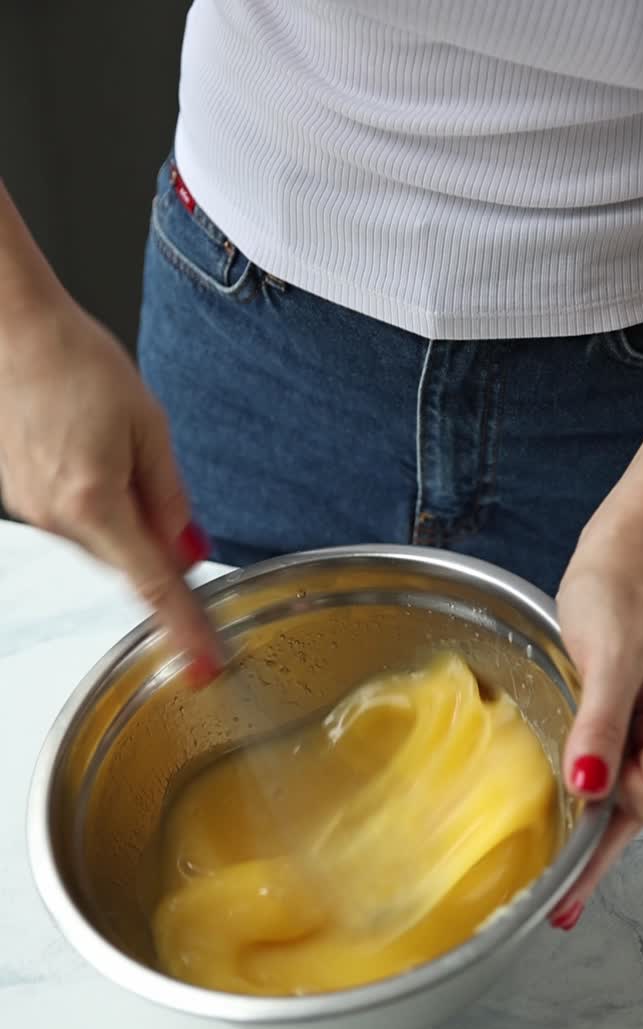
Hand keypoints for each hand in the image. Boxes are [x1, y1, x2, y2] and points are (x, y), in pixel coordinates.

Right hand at [0, 293, 220, 679]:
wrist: (14, 331)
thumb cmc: (78, 362)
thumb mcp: (148, 425)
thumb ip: (170, 496)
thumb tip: (186, 547)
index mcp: (95, 502)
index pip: (153, 585)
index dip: (183, 626)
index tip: (203, 662)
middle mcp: (57, 517)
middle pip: (126, 559)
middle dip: (152, 539)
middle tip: (152, 476)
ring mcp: (33, 510)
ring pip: (100, 539)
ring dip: (122, 515)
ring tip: (113, 447)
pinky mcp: (20, 498)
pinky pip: (73, 520)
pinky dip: (95, 502)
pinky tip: (90, 452)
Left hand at [550, 522, 642, 928]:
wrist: (622, 551)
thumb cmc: (620, 593)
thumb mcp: (609, 659)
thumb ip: (600, 726)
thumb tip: (589, 789)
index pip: (641, 802)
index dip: (601, 842)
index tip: (565, 884)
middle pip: (632, 810)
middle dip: (596, 856)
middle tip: (559, 908)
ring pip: (619, 794)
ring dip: (589, 832)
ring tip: (557, 881)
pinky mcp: (621, 717)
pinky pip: (605, 769)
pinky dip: (585, 798)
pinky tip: (564, 819)